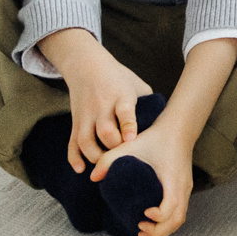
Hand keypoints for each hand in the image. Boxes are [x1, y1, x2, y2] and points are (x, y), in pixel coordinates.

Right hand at [42, 29, 152, 172]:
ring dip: (96, 156)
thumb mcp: (137, 85)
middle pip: (105, 131)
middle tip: (125, 158)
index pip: (124, 111)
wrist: (88, 66)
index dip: (128, 126)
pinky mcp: (76, 122)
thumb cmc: (119, 78)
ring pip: (86, 140)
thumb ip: (149, 106)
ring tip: (107, 166)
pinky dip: (74, 157)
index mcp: (121, 95)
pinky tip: (81, 169)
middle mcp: (102, 106)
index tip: (131, 139)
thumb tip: (164, 129)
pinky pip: (72, 142)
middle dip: (114, 148)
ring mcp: (86, 115)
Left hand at [92, 120, 194, 235]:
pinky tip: (151, 222)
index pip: (171, 206)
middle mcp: (182, 187)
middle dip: (158, 231)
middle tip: (138, 228)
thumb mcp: (130, 146)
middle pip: (176, 220)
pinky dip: (167, 223)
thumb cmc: (154, 138)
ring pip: (179, 220)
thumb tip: (93, 177)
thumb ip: (109, 160)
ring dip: (162, 230)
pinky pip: (179, 214)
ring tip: (142, 230)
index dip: (158, 217)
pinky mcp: (184, 190)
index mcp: (172, 179)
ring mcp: (186, 190)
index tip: (144, 214)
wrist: (178, 129)